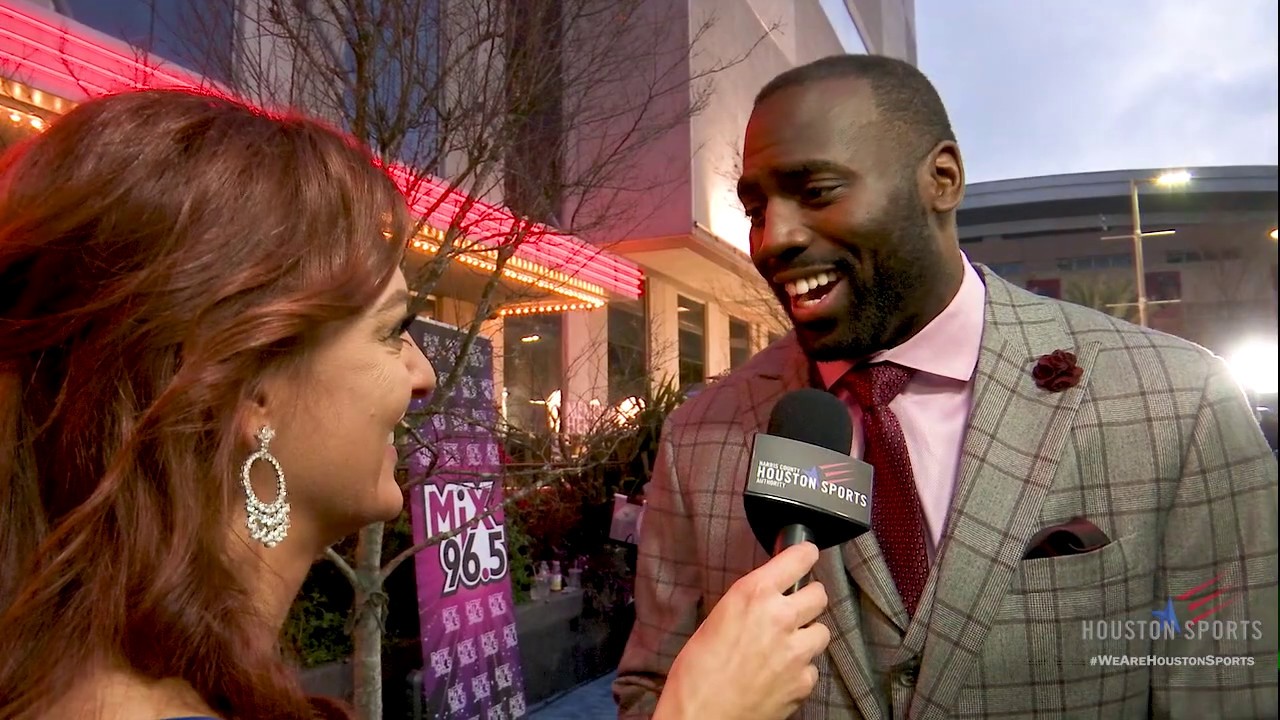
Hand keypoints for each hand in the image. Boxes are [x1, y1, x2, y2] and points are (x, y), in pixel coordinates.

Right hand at [654, 542, 829, 719]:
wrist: (701, 717)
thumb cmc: (696, 673)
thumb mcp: (716, 621)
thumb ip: (748, 605)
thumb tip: (766, 600)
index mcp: (753, 595)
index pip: (798, 559)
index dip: (804, 555)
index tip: (806, 554)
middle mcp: (780, 617)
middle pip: (818, 594)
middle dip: (808, 599)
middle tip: (793, 609)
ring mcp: (796, 651)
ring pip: (822, 631)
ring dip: (807, 635)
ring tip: (785, 646)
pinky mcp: (803, 681)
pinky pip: (813, 666)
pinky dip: (801, 669)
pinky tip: (780, 674)